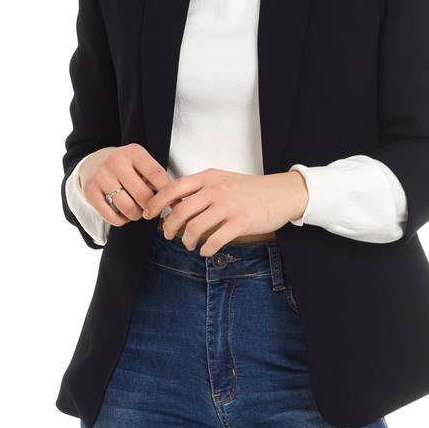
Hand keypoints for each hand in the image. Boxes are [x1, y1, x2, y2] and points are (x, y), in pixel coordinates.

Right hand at [79, 144, 170, 226]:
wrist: (93, 162)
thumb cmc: (125, 166)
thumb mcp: (141, 163)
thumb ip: (156, 177)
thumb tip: (177, 202)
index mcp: (134, 152)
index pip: (157, 175)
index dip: (168, 193)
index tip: (173, 203)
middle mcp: (116, 161)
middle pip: (143, 194)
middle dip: (151, 207)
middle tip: (152, 209)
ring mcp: (101, 175)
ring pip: (128, 207)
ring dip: (137, 215)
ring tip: (138, 212)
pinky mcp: (89, 191)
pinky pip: (111, 216)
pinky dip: (121, 221)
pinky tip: (124, 215)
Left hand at [143, 169, 308, 255]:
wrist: (281, 193)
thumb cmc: (249, 189)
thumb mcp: (222, 180)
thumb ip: (201, 189)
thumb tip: (174, 204)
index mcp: (209, 177)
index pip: (174, 188)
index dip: (157, 202)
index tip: (147, 214)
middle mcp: (217, 189)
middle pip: (180, 211)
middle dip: (168, 226)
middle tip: (167, 235)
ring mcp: (229, 206)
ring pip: (195, 228)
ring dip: (187, 240)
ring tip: (189, 244)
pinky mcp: (241, 222)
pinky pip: (215, 240)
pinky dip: (206, 249)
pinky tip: (205, 250)